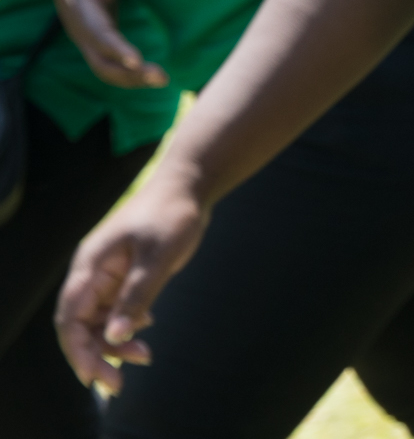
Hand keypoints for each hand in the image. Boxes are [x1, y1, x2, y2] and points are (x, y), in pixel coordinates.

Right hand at [52, 0, 163, 90]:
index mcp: (81, 11)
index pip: (99, 34)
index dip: (116, 48)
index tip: (137, 60)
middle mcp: (82, 31)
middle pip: (100, 61)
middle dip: (129, 74)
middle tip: (162, 78)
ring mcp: (87, 39)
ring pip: (104, 68)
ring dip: (132, 79)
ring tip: (163, 80)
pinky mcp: (97, 41)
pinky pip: (109, 65)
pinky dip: (128, 74)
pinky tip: (151, 76)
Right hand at [58, 164, 208, 390]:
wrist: (189, 185)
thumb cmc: (171, 213)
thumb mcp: (158, 256)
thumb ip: (136, 296)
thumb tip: (116, 336)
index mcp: (90, 267)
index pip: (69, 318)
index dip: (78, 350)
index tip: (95, 376)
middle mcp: (93, 275)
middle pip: (81, 326)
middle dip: (96, 355)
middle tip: (118, 383)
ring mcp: (108, 276)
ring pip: (99, 322)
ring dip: (115, 343)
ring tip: (144, 357)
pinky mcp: (125, 277)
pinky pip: (116, 311)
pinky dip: (127, 326)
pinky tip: (146, 331)